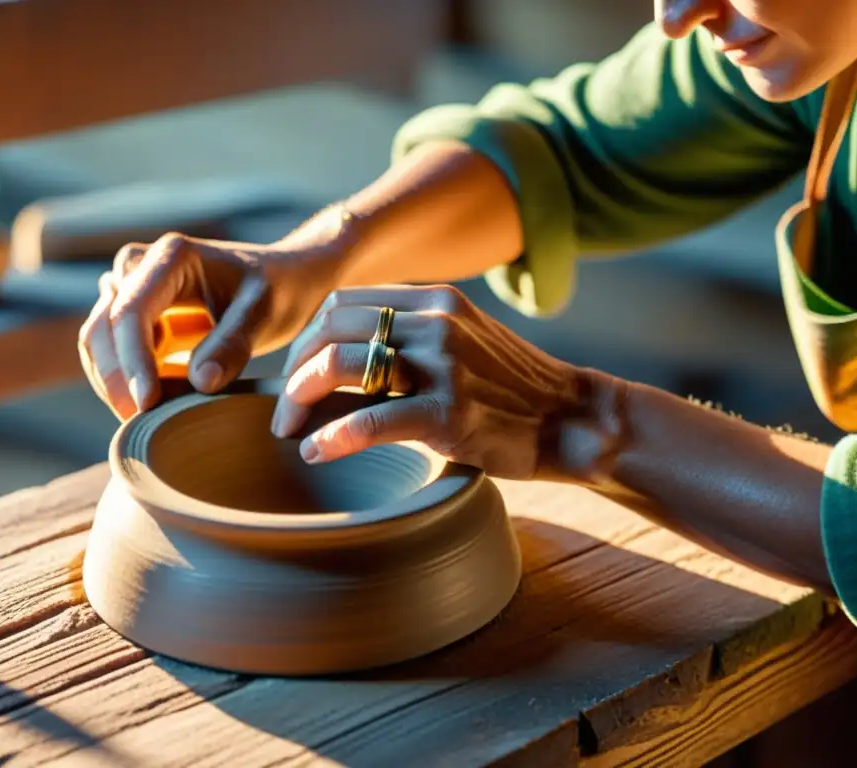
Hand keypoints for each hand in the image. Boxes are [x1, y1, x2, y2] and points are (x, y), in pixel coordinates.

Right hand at [78, 209, 351, 420]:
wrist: (281, 281)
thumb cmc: (276, 291)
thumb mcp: (264, 313)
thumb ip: (233, 344)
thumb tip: (200, 382)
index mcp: (171, 256)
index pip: (132, 311)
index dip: (132, 360)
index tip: (146, 404)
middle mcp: (140, 265)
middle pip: (103, 326)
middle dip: (116, 378)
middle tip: (137, 423)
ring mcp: (131, 288)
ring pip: (97, 340)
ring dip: (112, 381)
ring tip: (143, 419)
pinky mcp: (133, 314)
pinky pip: (111, 350)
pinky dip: (123, 379)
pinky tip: (150, 405)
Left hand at [270, 284, 582, 478]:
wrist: (572, 420)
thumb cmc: (512, 389)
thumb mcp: (465, 340)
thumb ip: (415, 335)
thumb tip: (349, 356)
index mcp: (435, 301)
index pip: (342, 303)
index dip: (307, 339)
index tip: (297, 373)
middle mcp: (436, 322)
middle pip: (331, 329)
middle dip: (295, 368)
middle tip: (284, 409)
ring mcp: (444, 366)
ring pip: (342, 365)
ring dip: (301, 398)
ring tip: (291, 430)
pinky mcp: (451, 414)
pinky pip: (371, 420)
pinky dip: (334, 436)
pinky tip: (318, 452)